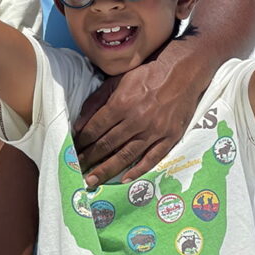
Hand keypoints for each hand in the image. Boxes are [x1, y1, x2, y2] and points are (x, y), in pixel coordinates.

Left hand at [74, 53, 204, 185]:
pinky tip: (125, 180)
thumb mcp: (116, 81)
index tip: (73, 152)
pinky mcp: (169, 137)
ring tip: (93, 181)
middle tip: (78, 171)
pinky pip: (152, 158)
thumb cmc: (145, 75)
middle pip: (108, 145)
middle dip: (90, 159)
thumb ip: (95, 102)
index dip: (82, 142)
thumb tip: (79, 125)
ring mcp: (153, 131)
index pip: (96, 129)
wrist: (181, 73)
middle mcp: (135, 120)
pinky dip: (138, 171)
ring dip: (107, 170)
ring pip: (126, 155)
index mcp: (120, 104)